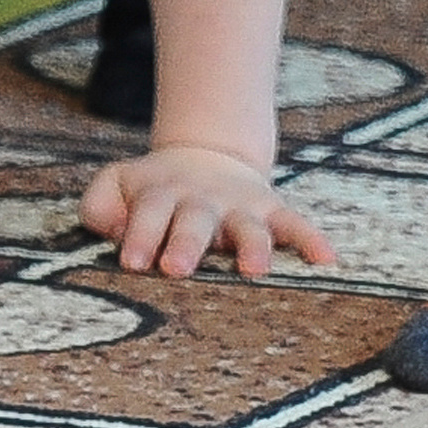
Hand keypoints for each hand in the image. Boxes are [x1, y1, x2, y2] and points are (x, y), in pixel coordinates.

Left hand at [79, 144, 336, 277]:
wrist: (205, 158)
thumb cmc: (153, 189)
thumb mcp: (117, 184)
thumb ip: (100, 204)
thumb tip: (107, 229)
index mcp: (161, 195)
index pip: (148, 214)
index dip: (139, 236)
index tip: (132, 263)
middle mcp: (201, 201)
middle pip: (194, 221)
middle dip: (185, 244)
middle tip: (176, 269)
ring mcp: (239, 207)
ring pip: (248, 226)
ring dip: (252, 245)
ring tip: (254, 269)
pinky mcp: (272, 212)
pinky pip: (296, 224)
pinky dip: (312, 240)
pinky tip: (327, 260)